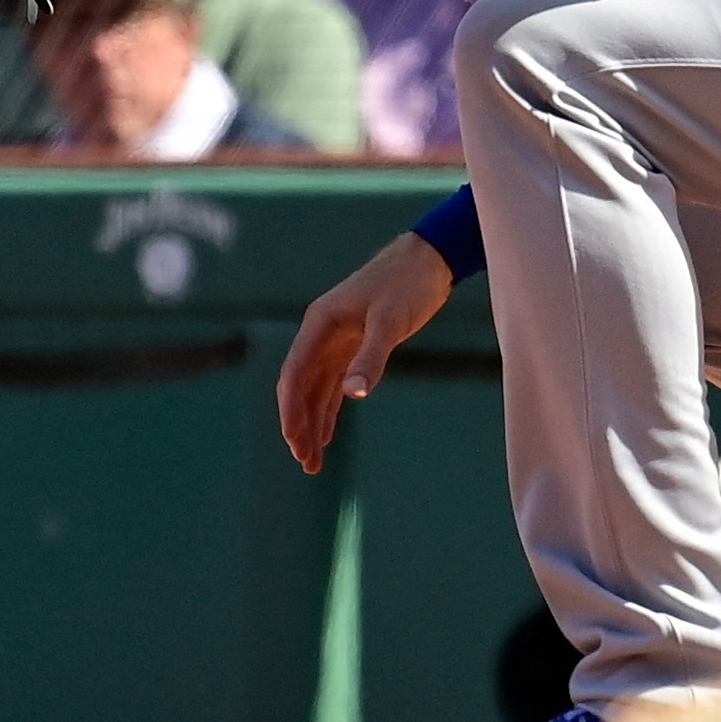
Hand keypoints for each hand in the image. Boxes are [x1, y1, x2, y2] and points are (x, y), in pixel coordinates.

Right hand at [277, 233, 454, 473]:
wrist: (429, 259)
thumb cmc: (407, 284)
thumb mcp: (390, 321)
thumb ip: (371, 357)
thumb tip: (353, 395)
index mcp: (320, 323)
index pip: (295, 372)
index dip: (291, 409)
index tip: (294, 440)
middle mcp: (321, 333)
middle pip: (300, 386)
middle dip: (299, 424)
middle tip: (305, 462)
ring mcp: (336, 341)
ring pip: (315, 389)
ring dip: (312, 423)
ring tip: (312, 461)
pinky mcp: (355, 346)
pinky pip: (333, 384)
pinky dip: (328, 410)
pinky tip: (326, 435)